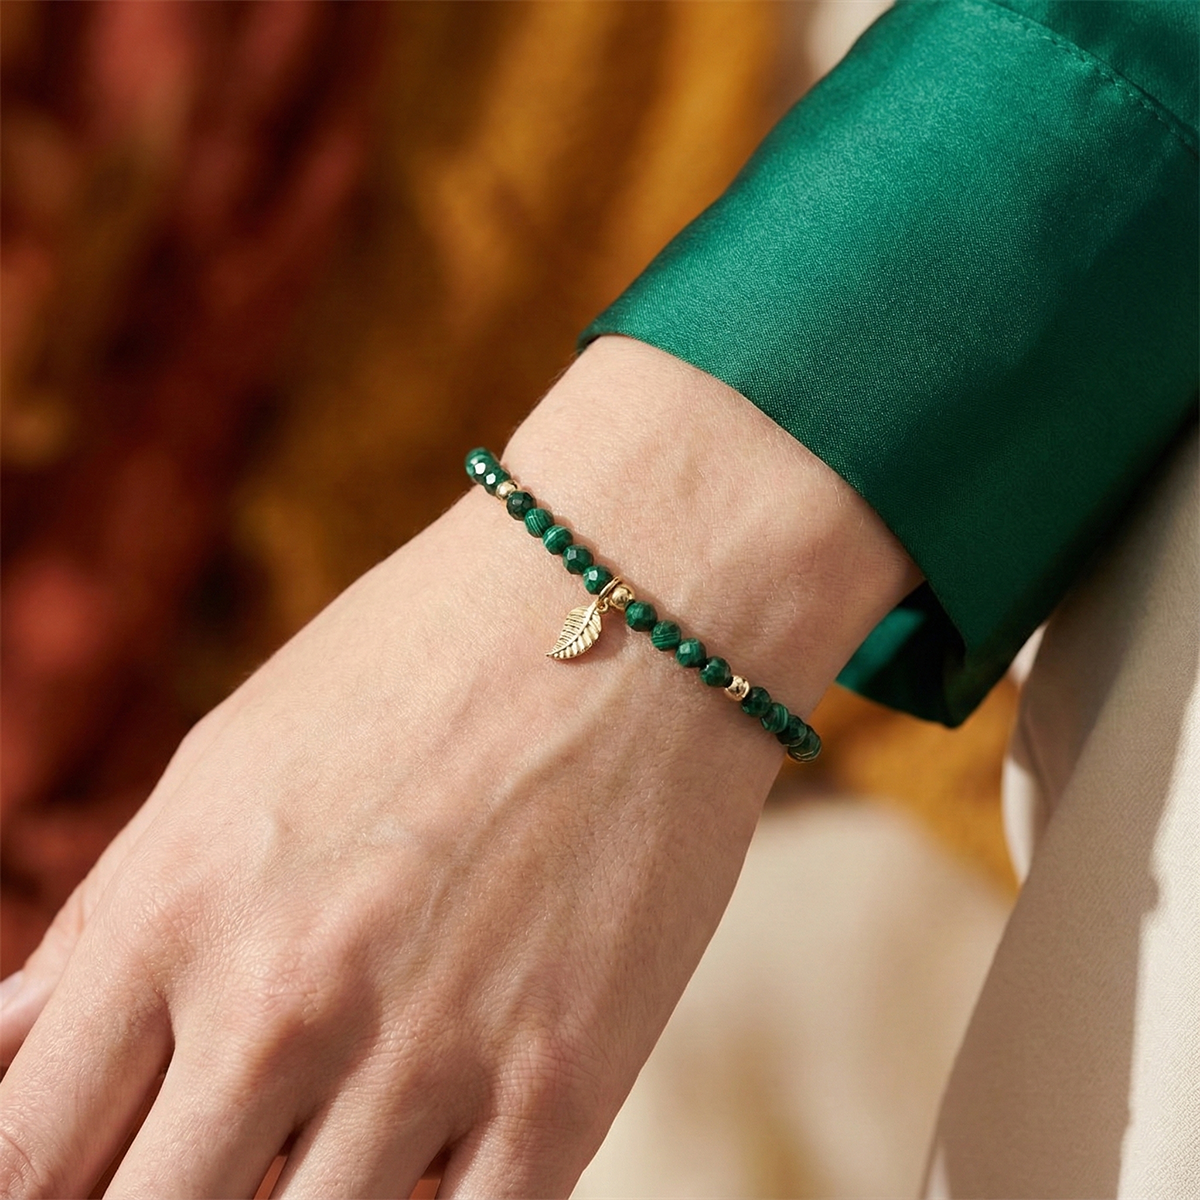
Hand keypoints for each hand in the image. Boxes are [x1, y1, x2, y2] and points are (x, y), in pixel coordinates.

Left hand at [0, 337, 918, 1196]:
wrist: (627, 615)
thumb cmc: (419, 666)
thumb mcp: (227, 759)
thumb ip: (113, 922)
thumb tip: (15, 1046)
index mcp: (179, 909)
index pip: (24, 1153)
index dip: (38, 1184)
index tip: (90, 1160)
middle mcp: (288, 1000)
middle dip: (160, 1192)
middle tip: (215, 1143)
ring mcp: (433, 1054)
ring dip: (296, 1199)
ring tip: (327, 1127)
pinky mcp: (564, 1087)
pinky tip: (420, 1155)